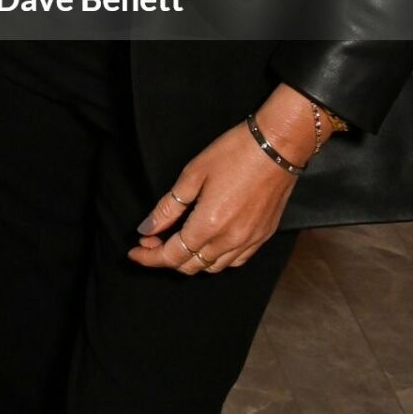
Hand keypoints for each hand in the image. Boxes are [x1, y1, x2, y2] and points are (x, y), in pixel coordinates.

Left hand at [129, 86, 321, 273]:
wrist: (278, 146)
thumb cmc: (234, 153)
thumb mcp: (193, 174)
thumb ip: (168, 206)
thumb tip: (147, 228)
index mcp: (209, 225)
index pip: (173, 255)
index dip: (150, 257)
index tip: (135, 252)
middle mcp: (230, 241)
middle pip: (191, 266)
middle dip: (166, 258)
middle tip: (151, 240)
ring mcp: (250, 241)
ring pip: (213, 267)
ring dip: (191, 260)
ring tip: (176, 241)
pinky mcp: (262, 237)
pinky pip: (235, 261)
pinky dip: (216, 259)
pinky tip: (207, 243)